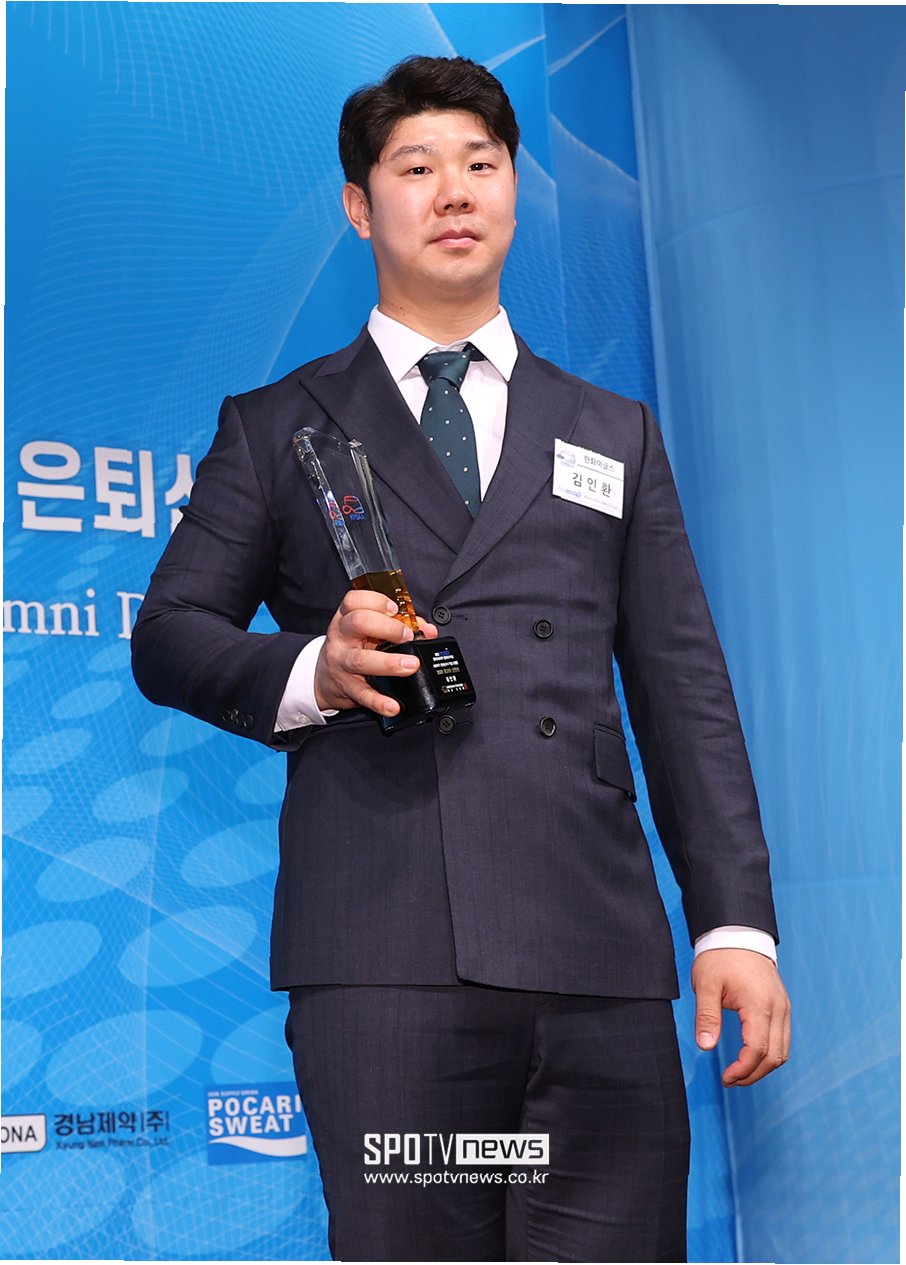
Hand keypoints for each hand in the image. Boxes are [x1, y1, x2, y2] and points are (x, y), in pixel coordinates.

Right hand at [315, 589, 437, 716]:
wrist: (324, 679)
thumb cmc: (351, 649)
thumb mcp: (367, 632)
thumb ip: (399, 625)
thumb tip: (427, 630)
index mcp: (346, 618)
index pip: (354, 601)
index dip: (377, 601)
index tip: (396, 609)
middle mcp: (341, 638)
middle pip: (359, 623)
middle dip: (388, 627)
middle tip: (407, 636)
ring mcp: (342, 663)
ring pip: (361, 660)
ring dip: (389, 663)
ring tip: (410, 665)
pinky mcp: (347, 688)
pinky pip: (364, 695)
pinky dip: (380, 702)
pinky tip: (393, 705)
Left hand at [691, 947, 790, 1086]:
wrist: (737, 933)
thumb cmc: (720, 956)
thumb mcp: (706, 984)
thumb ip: (707, 1016)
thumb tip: (706, 1046)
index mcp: (759, 1004)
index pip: (758, 1050)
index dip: (742, 1070)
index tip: (726, 1078)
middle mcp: (778, 1008)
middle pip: (775, 1056)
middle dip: (753, 1074)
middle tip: (730, 1080)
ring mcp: (784, 1007)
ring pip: (783, 1051)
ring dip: (763, 1067)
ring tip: (739, 1073)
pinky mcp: (783, 1006)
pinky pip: (783, 1039)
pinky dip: (769, 1053)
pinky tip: (750, 1056)